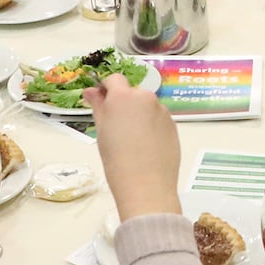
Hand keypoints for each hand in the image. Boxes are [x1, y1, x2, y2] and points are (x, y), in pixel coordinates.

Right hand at [85, 73, 182, 219]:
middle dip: (124, 104)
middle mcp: (146, 98)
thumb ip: (98, 105)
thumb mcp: (101, 130)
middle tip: (115, 127)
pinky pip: (158, 119)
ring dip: (139, 115)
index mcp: (124, 96)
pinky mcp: (173, 124)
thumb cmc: (116, 158)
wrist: (146, 185)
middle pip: (132, 93)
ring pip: (146, 106)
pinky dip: (151, 126)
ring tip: (132, 141)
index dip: (107, 88)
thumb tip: (91, 90)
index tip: (101, 102)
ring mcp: (162, 111)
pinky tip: (146, 146)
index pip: (115, 79)